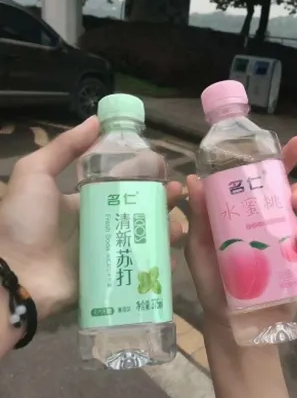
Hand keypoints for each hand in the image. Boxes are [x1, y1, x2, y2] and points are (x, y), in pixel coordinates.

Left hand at [0, 117, 182, 320]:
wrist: (14, 275)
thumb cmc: (25, 221)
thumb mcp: (36, 174)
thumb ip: (64, 147)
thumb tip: (96, 121)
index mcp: (86, 201)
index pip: (121, 185)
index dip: (143, 176)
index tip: (163, 168)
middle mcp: (100, 224)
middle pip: (138, 210)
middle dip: (161, 201)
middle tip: (177, 194)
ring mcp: (107, 251)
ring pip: (144, 238)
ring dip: (165, 231)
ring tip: (179, 225)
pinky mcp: (111, 275)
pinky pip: (140, 268)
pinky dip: (158, 265)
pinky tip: (173, 260)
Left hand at [185, 136, 296, 326]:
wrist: (226, 319)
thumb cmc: (212, 279)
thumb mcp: (199, 246)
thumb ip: (199, 216)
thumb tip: (192, 179)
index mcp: (251, 214)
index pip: (270, 182)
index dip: (286, 161)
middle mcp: (274, 226)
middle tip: (296, 201)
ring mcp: (291, 249)